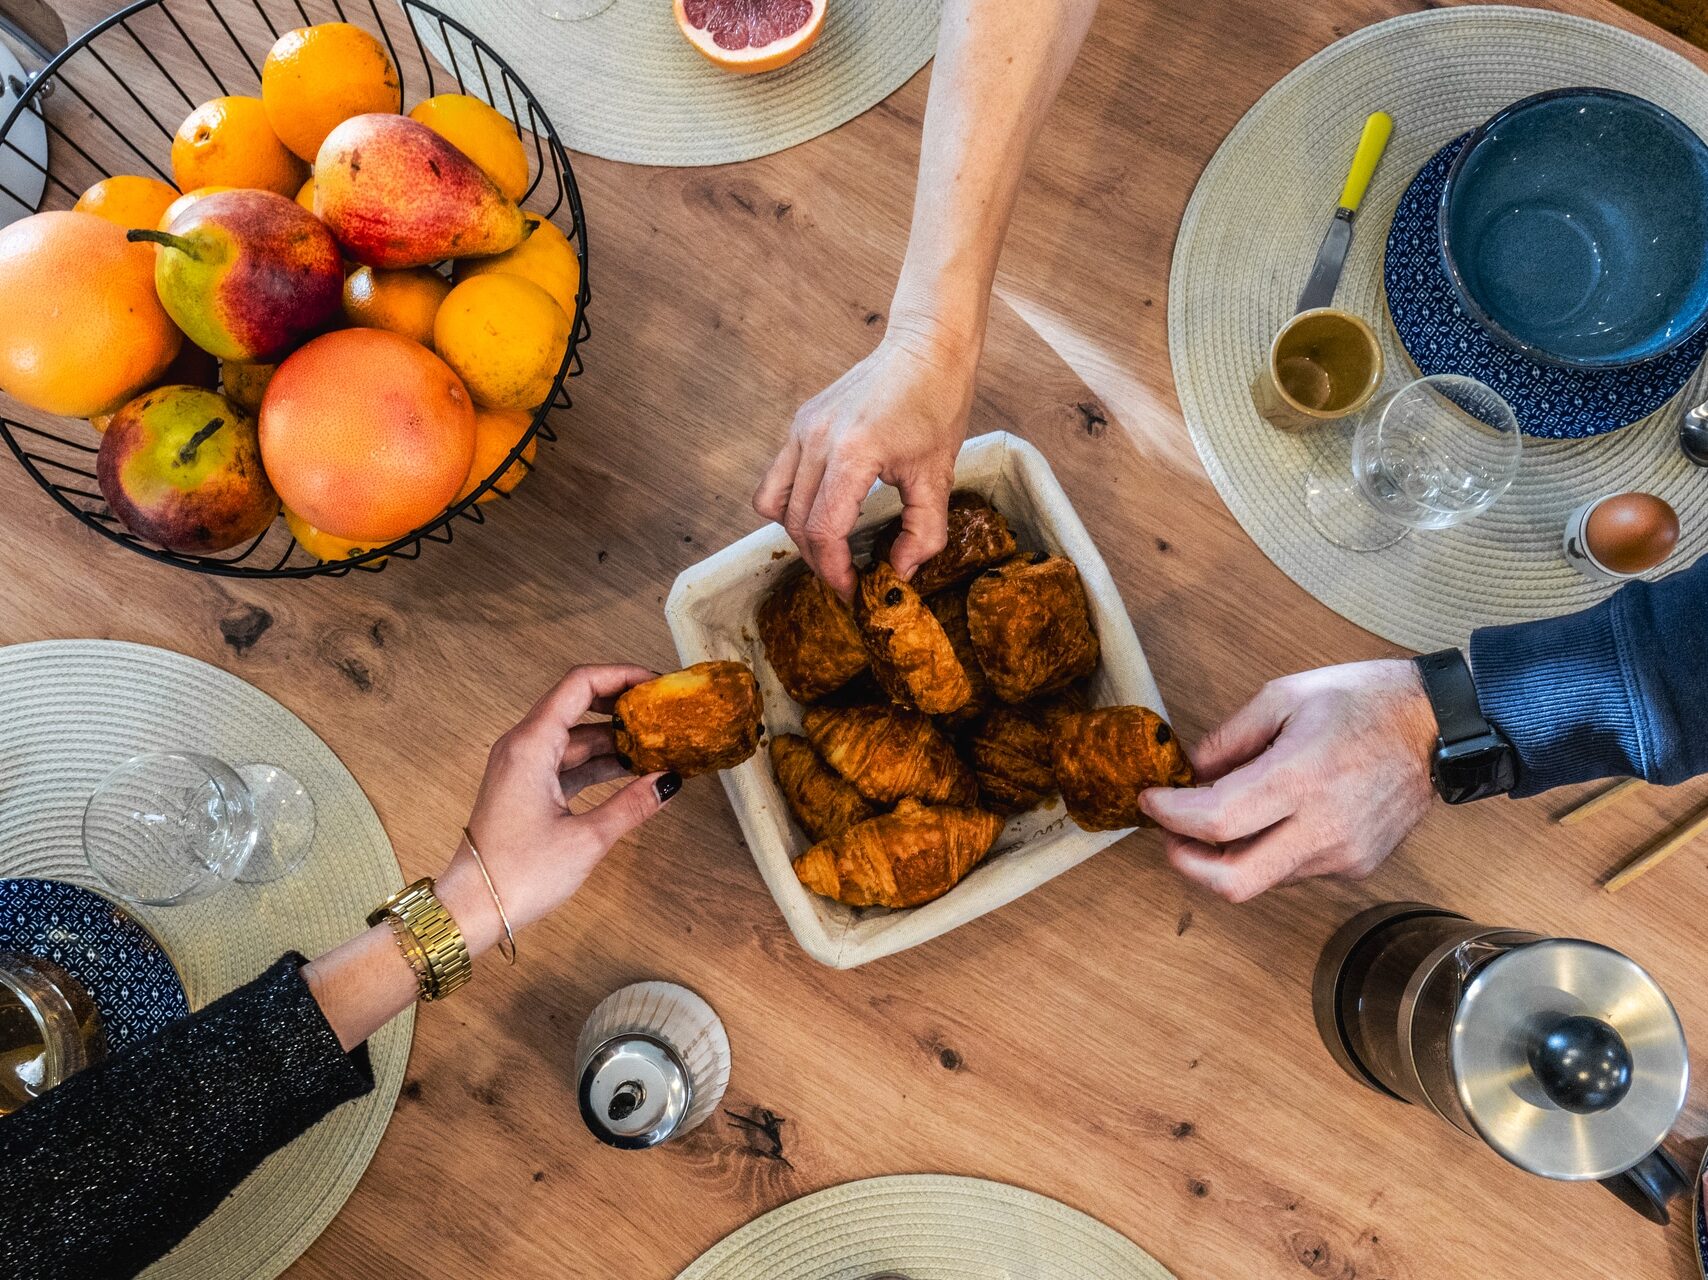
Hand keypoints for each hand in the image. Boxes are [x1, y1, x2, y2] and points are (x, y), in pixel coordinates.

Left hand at [436, 664, 677, 952]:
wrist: (473, 908)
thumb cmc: (518, 874)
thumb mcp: (586, 839)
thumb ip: (632, 805)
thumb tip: (669, 781)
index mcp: (531, 745)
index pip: (579, 684)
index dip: (620, 675)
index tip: (656, 684)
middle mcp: (523, 746)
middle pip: (578, 705)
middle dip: (622, 706)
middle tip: (662, 713)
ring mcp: (522, 766)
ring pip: (575, 736)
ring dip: (614, 739)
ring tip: (657, 745)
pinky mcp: (525, 787)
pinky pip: (567, 761)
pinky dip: (598, 762)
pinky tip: (631, 772)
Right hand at [752, 320, 977, 597]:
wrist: (925, 347)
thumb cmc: (937, 404)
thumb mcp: (938, 475)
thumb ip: (923, 532)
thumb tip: (900, 572)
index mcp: (853, 453)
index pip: (824, 529)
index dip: (835, 570)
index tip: (852, 591)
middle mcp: (817, 440)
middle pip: (797, 523)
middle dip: (820, 560)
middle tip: (847, 578)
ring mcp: (801, 429)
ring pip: (774, 504)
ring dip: (798, 534)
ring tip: (831, 547)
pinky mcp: (799, 423)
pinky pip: (775, 478)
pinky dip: (790, 505)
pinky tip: (824, 511)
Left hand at [1138, 660, 1437, 902]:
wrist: (1438, 727)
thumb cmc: (1363, 701)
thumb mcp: (1283, 696)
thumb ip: (1229, 738)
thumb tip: (1190, 770)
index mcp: (1301, 778)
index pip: (1216, 821)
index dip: (1171, 816)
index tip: (1151, 800)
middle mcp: (1324, 828)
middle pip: (1234, 882)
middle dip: (1188, 864)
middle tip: (1171, 835)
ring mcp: (1345, 855)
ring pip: (1263, 878)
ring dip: (1229, 855)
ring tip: (1223, 814)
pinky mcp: (1359, 866)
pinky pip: (1294, 871)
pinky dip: (1269, 851)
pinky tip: (1274, 817)